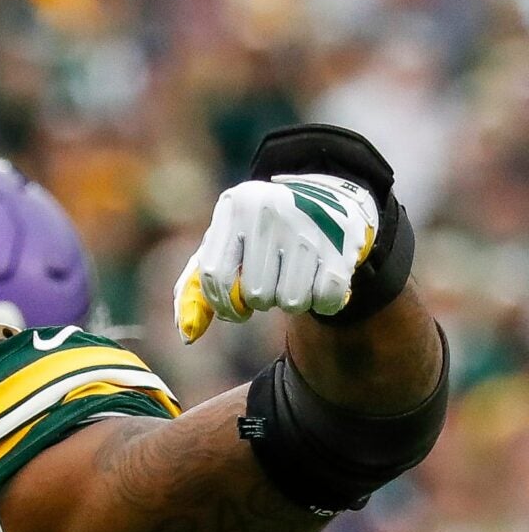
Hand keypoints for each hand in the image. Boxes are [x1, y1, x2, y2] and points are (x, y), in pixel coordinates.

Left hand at [175, 174, 378, 343]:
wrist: (330, 195)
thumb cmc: (262, 232)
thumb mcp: (224, 245)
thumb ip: (197, 288)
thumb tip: (188, 335)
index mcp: (236, 206)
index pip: (215, 275)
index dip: (222, 304)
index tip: (235, 310)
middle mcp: (272, 211)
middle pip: (256, 293)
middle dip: (262, 300)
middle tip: (273, 282)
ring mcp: (310, 226)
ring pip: (290, 301)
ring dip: (292, 302)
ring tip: (295, 280)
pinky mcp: (343, 243)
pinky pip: (325, 299)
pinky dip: (323, 304)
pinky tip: (320, 285)